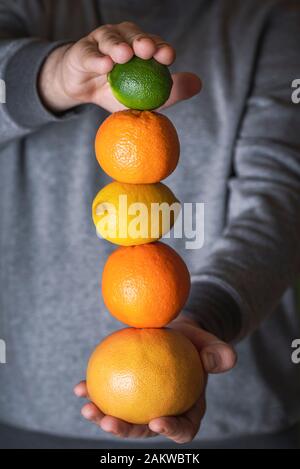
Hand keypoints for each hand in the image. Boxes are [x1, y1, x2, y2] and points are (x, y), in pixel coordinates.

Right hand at [39, 22, 200, 112]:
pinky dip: (98, 58)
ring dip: (118, 45)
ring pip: (111, 39)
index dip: (161, 48)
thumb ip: (170, 93)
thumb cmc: (117, 93)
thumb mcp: (145, 99)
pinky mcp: (82, 50)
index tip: (168, 57)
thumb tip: (198, 84)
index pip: (154, 44)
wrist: (83, 92)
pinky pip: (91, 54)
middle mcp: (124, 38)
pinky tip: (105, 65)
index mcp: (141, 48)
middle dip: (143, 41)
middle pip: (135, 35)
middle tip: (148, 50)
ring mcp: (102, 41)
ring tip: (124, 55)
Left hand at [74, 315, 236, 443]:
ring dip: (102, 416)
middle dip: (124, 432)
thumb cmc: (195, 341)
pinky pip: (108, 394)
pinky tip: (78, 386)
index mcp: (187, 409)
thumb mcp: (209, 343)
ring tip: (87, 406)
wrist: (175, 333)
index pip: (183, 428)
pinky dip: (92, 392)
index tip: (155, 421)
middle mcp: (162, 412)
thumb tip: (227, 358)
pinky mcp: (125, 392)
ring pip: (121, 416)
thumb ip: (218, 353)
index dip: (171, 431)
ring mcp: (141, 404)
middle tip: (108, 422)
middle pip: (143, 429)